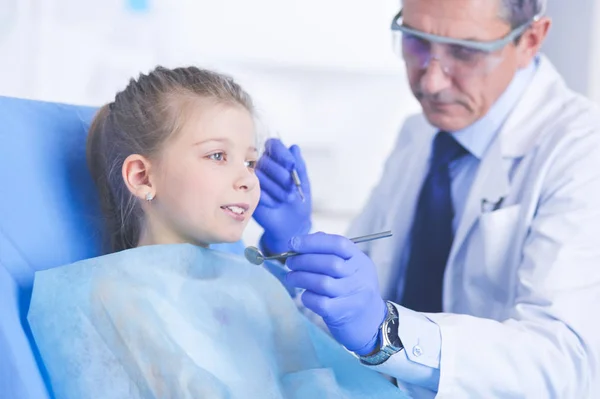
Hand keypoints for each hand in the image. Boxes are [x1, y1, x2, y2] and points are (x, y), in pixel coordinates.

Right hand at [253, 138, 311, 254]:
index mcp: (277, 160)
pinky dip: (269, 198)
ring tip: (287, 198)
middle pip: (265, 160)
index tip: (291, 165)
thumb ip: (298, 165)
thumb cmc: (298, 201)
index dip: (281, 154)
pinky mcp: (249, 194)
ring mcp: (255, 181)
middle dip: (281, 174)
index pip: (273, 145)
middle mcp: (264, 167)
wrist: (293, 224)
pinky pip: (255, 190)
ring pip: (260, 175)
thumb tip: (294, 148)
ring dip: (277, 188)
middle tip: (292, 187)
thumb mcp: (303, 182)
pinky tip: (276, 204)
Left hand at [285, 232, 386, 354]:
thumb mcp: (350, 268)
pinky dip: (307, 296)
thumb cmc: (352, 290)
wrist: (370, 324)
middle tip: (290, 262)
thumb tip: (302, 241)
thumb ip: (330, 252)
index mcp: (360, 261)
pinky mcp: (343, 314)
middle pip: (329, 263)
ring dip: (300, 278)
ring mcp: (353, 296)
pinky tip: (304, 294)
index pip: (339, 244)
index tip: (293, 243)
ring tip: (291, 277)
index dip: (313, 242)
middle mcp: (360, 277)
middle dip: (303, 260)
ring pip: (322, 283)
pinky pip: (319, 302)